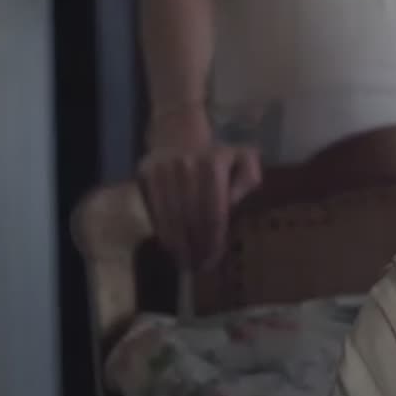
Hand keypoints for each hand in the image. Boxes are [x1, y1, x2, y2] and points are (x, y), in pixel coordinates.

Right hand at [138, 108, 262, 268]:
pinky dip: (163, 232)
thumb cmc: (217, 152)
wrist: (179, 128)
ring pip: (172, 218)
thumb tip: (231, 203)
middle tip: (200, 267)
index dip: (214, 239)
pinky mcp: (147, 174)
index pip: (214, 212)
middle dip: (197, 247)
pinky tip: (172, 247)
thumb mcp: (244, 158)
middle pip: (192, 219)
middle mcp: (187, 166)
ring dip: (179, 245)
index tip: (214, 258)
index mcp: (215, 164)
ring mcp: (164, 170)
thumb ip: (249, 180)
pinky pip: (155, 211)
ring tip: (186, 263)